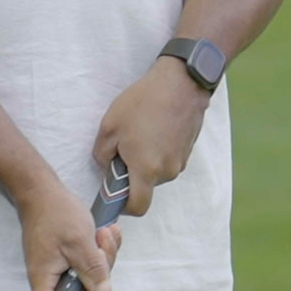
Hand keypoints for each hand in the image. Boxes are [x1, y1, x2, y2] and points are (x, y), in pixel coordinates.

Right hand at [23, 183, 119, 290]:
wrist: (42, 190)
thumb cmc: (54, 212)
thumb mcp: (79, 241)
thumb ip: (92, 269)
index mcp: (46, 278)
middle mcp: (51, 277)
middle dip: (100, 275)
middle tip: (104, 247)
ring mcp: (59, 267)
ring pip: (88, 278)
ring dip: (104, 258)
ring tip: (106, 233)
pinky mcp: (67, 257)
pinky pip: (89, 263)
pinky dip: (100, 250)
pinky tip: (106, 232)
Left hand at [92, 59, 210, 218]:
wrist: (181, 82)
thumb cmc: (142, 103)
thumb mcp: (109, 127)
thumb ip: (102, 156)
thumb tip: (108, 169)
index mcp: (146, 170)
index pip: (137, 207)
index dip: (123, 206)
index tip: (114, 193)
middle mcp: (167, 172)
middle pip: (146, 188)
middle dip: (132, 176)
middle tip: (123, 148)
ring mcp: (180, 161)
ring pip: (157, 173)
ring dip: (146, 162)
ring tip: (140, 133)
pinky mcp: (187, 150)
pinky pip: (168, 160)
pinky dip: (158, 152)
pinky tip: (153, 128)